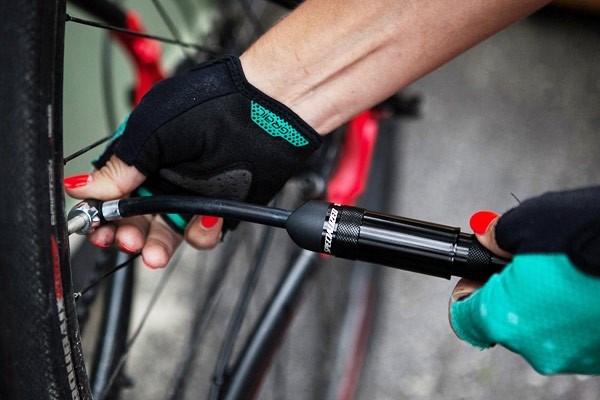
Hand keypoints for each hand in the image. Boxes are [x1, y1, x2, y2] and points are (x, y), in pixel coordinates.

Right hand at [65, 56, 320, 267]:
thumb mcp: (152, 132)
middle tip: (128, 240)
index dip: (103, 213)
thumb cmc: (213, 106)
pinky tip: (206, 219)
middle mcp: (167, 174)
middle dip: (129, 234)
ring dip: (158, 245)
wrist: (268, 111)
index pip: (113, 190)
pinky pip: (204, 232)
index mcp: (144, 152)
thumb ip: (121, 165)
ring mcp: (195, 192)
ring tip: (154, 252)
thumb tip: (82, 186)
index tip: (96, 229)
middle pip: (138, 217)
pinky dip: (202, 232)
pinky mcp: (222, 206)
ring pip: (168, 231)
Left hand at [449, 187, 599, 374]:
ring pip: (540, 330)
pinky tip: (586, 288)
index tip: (475, 277)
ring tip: (566, 273)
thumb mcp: (528, 223)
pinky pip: (572, 334)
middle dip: (509, 292)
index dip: (465, 292)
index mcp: (505, 318)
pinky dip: (573, 314)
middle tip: (528, 264)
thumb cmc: (591, 237)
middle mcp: (535, 347)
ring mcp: (573, 357)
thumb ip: (496, 237)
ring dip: (544, 304)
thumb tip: (486, 238)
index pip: (462, 318)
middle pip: (503, 322)